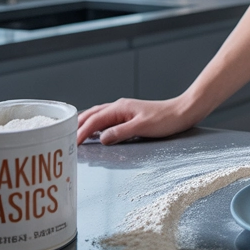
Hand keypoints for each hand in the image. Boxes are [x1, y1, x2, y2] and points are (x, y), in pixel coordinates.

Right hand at [75, 97, 194, 145]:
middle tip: (65, 138)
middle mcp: (120, 106)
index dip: (81, 131)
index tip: (71, 143)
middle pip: (92, 114)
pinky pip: (107, 118)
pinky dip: (97, 124)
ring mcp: (124, 110)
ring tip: (75, 133)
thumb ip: (120, 132)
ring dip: (86, 123)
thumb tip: (101, 139)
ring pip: (98, 115)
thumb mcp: (142, 128)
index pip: (94, 120)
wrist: (183, 112)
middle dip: (78, 125)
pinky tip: (97, 131)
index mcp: (120, 108)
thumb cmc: (166, 119)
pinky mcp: (130, 115)